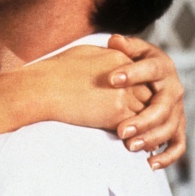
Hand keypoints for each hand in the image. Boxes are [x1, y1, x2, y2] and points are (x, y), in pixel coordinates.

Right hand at [27, 45, 151, 129]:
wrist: (44, 87)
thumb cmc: (56, 70)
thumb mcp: (85, 53)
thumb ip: (105, 58)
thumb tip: (112, 68)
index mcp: (119, 57)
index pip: (142, 74)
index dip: (142, 88)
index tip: (140, 100)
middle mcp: (126, 75)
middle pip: (150, 92)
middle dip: (150, 107)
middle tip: (150, 120)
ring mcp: (123, 94)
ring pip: (149, 111)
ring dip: (148, 124)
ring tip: (146, 136)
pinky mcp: (117, 113)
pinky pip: (137, 126)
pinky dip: (139, 135)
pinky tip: (135, 142)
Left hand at [107, 34, 185, 169]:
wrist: (152, 72)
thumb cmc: (136, 59)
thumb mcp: (132, 48)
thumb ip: (124, 45)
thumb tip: (115, 41)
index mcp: (162, 66)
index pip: (150, 69)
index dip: (133, 73)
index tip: (111, 79)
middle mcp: (173, 89)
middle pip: (162, 107)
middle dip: (143, 120)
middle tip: (120, 130)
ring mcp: (177, 109)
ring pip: (169, 128)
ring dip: (151, 139)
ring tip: (129, 145)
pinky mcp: (178, 126)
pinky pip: (178, 145)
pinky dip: (168, 156)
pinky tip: (150, 163)